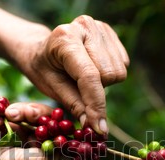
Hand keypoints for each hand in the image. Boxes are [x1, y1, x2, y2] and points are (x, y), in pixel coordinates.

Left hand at [16, 15, 129, 133]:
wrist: (42, 50)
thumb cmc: (44, 70)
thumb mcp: (52, 88)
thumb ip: (74, 105)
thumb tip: (93, 127)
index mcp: (65, 39)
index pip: (89, 76)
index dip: (96, 105)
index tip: (99, 128)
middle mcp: (85, 27)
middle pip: (108, 74)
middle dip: (96, 90)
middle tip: (77, 86)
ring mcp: (100, 27)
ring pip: (118, 71)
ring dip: (103, 82)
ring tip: (83, 75)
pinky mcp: (110, 32)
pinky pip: (122, 64)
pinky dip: (109, 73)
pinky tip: (92, 67)